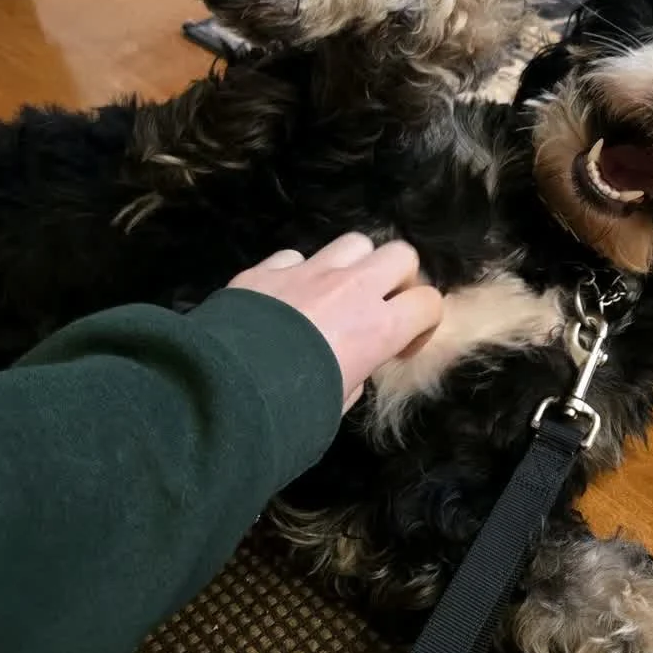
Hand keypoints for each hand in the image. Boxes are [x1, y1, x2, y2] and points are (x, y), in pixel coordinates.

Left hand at [228, 234, 442, 410]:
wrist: (224, 390)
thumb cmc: (292, 410)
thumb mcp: (340, 402)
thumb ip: (357, 371)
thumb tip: (354, 360)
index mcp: (379, 327)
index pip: (428, 302)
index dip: (422, 321)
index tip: (401, 344)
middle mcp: (352, 289)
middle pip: (400, 254)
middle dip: (396, 278)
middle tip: (377, 305)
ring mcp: (308, 272)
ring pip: (353, 243)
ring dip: (352, 266)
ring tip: (334, 294)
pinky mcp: (267, 269)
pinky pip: (295, 257)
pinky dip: (296, 273)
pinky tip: (283, 300)